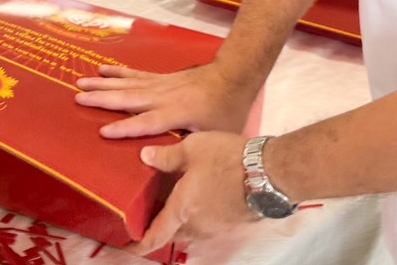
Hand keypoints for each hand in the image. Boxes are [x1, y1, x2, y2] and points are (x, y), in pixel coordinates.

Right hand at [74, 62, 256, 138]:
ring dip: (103, 84)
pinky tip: (103, 70)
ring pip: (128, 84)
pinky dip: (118, 72)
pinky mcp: (162, 78)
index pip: (147, 123)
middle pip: (129, 98)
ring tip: (80, 83)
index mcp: (177, 113)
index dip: (125, 128)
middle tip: (77, 98)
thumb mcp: (214, 136)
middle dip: (102, 99)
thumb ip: (191, 148)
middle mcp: (164, 96)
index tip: (102, 131)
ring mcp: (161, 84)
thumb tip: (170, 167)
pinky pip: (136, 75)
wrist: (234, 76)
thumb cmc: (227, 110)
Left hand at [129, 132, 256, 254]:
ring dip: (183, 220)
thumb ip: (166, 156)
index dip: (139, 244)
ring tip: (179, 201)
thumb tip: (145, 156)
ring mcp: (218, 226)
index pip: (155, 235)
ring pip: (193, 228)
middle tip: (152, 214)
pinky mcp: (234, 222)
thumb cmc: (229, 159)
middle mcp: (199, 224)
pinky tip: (204, 195)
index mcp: (183, 209)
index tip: (127, 247)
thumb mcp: (192, 148)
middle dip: (162, 227)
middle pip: (174, 233)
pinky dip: (202, 214)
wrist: (269, 172)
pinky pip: (210, 223)